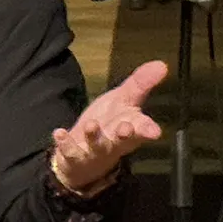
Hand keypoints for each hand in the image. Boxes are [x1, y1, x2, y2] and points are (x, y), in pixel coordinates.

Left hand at [52, 60, 167, 194]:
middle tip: (126, 128)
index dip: (148, 130)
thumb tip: (163, 64)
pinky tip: (59, 132)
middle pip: (122, 140)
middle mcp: (115, 141)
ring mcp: (95, 151)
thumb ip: (141, 83)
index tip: (155, 132)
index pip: (142, 129)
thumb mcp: (124, 100)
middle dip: (124, 135)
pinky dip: (65, 143)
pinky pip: (70, 151)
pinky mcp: (75, 157)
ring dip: (94, 136)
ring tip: (91, 125)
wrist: (86, 157)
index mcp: (130, 128)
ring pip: (97, 145)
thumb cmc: (110, 124)